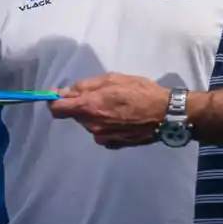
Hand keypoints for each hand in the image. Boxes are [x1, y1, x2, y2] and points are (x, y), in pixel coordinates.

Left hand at [48, 72, 169, 147]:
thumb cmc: (140, 91)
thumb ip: (85, 86)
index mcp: (88, 107)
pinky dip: (106, 126)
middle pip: (75, 115)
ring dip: (96, 115)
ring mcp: (102, 137)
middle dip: (82, 105)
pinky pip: (102, 133)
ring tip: (117, 106)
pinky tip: (122, 119)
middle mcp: (91, 125)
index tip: (63, 95)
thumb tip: (63, 91)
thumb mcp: (112, 79)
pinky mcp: (113, 145)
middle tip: (102, 96)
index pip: (56, 109)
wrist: (166, 114)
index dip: (56, 101)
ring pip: (89, 124)